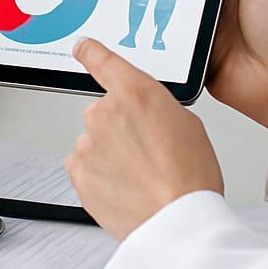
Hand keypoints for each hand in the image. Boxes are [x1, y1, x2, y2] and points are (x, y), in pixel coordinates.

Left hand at [66, 38, 222, 239]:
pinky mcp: (78, 171)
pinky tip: (125, 187)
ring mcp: (87, 142)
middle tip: (148, 153)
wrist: (178, 221)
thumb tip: (144, 115)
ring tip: (140, 176)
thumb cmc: (190, 177)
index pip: (101, 59)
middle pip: (105, 111)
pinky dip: (101, 175)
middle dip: (121, 128)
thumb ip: (156, 108)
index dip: (90, 51)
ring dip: (111, 154)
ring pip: (96, 141)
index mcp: (134, 92)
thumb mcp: (186, 124)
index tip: (82, 47)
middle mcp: (104, 112)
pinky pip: (86, 165)